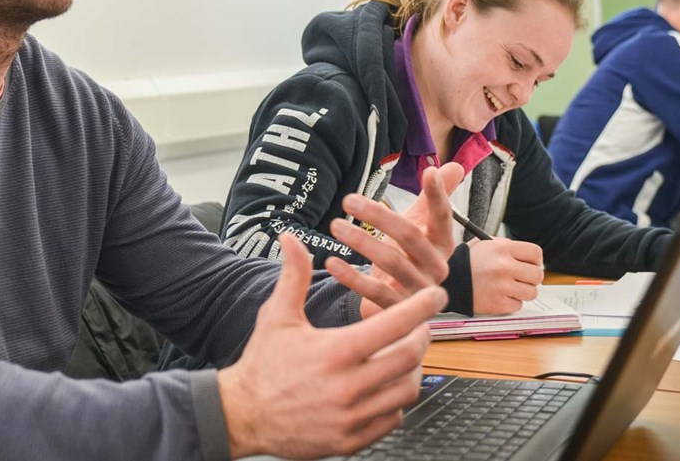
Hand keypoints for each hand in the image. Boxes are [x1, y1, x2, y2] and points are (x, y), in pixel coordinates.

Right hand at [218, 233, 444, 458]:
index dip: (422, 306)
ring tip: (404, 355)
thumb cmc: (262, 364)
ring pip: (407, 391)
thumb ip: (292, 276)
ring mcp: (351, 417)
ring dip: (413, 370)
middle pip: (410, 358)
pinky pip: (392, 419)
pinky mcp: (351, 440)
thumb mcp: (277, 316)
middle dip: (422, 337)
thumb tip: (291, 239)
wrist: (243, 415)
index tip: (435, 295)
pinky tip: (385, 386)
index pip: (394, 325)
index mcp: (334, 352)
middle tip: (420, 327)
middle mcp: (347, 387)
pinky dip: (396, 400)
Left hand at [323, 163, 464, 319]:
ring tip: (336, 225)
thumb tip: (454, 166)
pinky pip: (374, 292)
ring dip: (361, 241)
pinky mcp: (398, 310)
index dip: (438, 196)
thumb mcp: (422, 228)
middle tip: (349, 199)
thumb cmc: (410, 258)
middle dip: (379, 216)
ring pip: (391, 262)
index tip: (428, 172)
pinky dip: (351, 277)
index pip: (443, 217)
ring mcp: (419, 291)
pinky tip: (332, 261)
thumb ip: (433, 199)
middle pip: (410, 236)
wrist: (402, 305)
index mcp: (443, 245)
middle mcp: (437, 268)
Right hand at [467, 238, 544, 314]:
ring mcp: (502, 287)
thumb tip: (529, 257)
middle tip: (520, 278)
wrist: (448, 281)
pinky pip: (518, 305)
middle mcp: (504, 266)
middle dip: (530, 277)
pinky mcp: (498, 304)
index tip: (529, 264)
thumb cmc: (467, 262)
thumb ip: (507, 247)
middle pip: (537, 275)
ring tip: (509, 288)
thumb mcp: (485, 244)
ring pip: (531, 292)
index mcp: (502, 248)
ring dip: (522, 291)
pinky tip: (499, 296)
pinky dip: (511, 302)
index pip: (536, 253)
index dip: (535, 260)